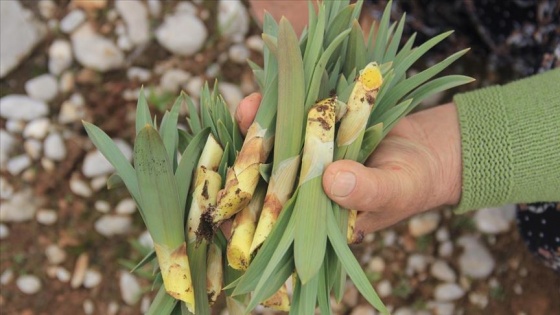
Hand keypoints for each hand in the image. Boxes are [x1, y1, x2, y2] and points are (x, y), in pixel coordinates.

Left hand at [235, 94, 461, 235]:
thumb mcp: (395, 189)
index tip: (224, 212)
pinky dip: (277, 110)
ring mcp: (307, 160)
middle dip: (243, 168)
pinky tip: (262, 97)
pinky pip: (289, 123)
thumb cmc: (413, 181)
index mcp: (317, 220)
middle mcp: (305, 191)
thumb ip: (367, 190)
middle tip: (231, 151)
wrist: (426, 149)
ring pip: (272, 150)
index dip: (247, 222)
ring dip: (256, 132)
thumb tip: (331, 180)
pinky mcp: (313, 133)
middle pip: (265, 184)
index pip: (274, 227)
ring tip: (247, 109)